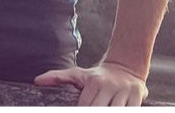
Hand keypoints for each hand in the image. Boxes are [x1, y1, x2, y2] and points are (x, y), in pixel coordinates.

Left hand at [34, 61, 148, 105]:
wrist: (126, 66)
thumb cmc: (97, 76)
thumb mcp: (78, 74)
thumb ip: (58, 77)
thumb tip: (36, 81)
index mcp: (94, 82)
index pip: (84, 107)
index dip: (80, 112)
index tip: (77, 111)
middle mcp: (109, 86)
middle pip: (99, 110)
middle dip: (94, 112)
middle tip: (89, 110)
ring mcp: (125, 92)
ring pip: (116, 112)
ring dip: (110, 112)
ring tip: (103, 111)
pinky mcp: (139, 96)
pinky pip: (131, 111)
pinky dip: (124, 112)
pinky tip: (119, 110)